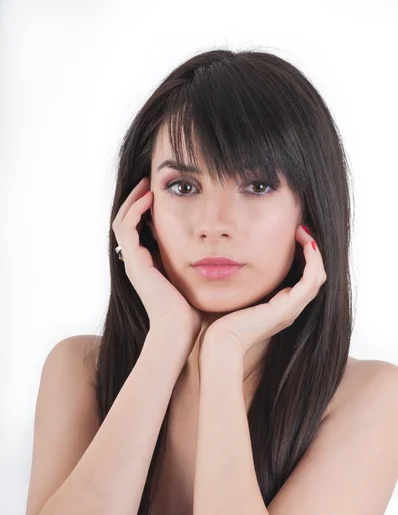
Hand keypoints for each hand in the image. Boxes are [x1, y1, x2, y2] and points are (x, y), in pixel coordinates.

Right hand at [112, 177, 201, 347]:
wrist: (179, 332)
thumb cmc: (191, 313)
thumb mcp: (194, 281)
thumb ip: (198, 266)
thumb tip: (218, 251)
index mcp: (148, 265)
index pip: (140, 230)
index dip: (147, 210)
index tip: (163, 194)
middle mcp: (136, 262)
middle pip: (128, 222)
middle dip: (137, 200)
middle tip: (151, 181)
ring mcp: (132, 262)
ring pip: (122, 221)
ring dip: (134, 199)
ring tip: (148, 183)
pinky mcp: (133, 262)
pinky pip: (126, 227)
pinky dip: (135, 209)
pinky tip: (151, 197)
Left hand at [200, 224, 326, 357]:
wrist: (221, 343)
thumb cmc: (222, 323)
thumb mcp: (237, 297)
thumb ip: (243, 283)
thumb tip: (233, 261)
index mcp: (280, 307)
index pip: (302, 278)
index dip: (302, 255)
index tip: (293, 234)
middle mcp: (290, 309)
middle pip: (314, 275)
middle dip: (310, 250)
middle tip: (302, 229)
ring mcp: (291, 310)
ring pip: (317, 276)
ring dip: (313, 251)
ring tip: (303, 231)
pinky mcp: (288, 308)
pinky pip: (311, 280)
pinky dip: (313, 260)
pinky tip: (306, 243)